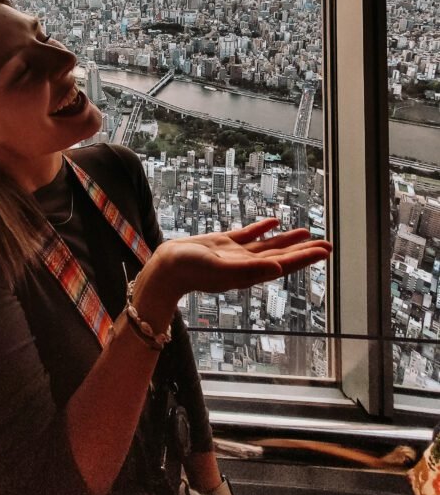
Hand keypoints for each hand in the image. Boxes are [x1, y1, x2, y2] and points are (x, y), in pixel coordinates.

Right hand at [143, 219, 331, 312]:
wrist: (167, 266)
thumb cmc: (191, 270)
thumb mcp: (222, 269)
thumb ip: (250, 270)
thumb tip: (279, 270)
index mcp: (250, 273)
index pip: (285, 264)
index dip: (306, 257)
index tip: (325, 251)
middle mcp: (247, 265)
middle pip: (282, 256)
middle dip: (304, 250)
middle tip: (327, 244)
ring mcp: (236, 254)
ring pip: (269, 245)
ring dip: (287, 240)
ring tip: (306, 232)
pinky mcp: (224, 244)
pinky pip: (249, 235)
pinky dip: (263, 228)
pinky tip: (273, 221)